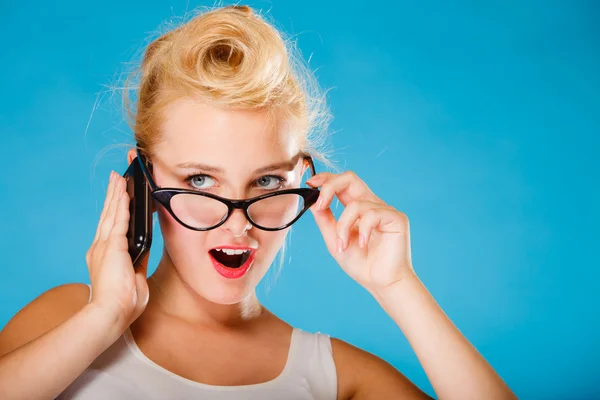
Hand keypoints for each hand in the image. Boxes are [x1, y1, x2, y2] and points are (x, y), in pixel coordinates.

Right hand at [85, 171, 149, 330]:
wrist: (112, 312)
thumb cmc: (123, 303)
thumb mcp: (134, 276)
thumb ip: (138, 260)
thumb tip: (145, 248)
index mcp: (105, 256)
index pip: (111, 227)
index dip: (114, 211)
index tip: (118, 198)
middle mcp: (101, 247)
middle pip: (108, 215)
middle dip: (113, 196)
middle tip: (115, 179)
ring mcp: (105, 245)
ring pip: (113, 213)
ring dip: (117, 194)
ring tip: (119, 178)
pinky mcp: (112, 245)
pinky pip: (120, 219)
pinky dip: (122, 204)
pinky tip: (125, 192)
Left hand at [307, 171, 414, 295]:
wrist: (381, 283)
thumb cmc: (361, 264)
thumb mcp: (334, 240)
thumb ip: (325, 220)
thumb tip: (313, 202)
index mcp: (357, 208)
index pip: (342, 183)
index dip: (326, 179)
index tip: (310, 184)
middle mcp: (371, 205)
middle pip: (350, 178)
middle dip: (331, 186)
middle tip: (320, 203)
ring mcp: (384, 210)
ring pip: (356, 204)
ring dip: (344, 226)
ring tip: (344, 246)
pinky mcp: (396, 218)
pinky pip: (372, 214)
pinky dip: (362, 230)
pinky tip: (363, 244)